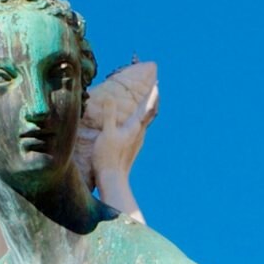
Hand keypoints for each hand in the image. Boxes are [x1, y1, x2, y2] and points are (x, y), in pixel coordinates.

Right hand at [80, 60, 157, 218]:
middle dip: (152, 100)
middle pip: (149, 113)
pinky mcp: (132, 147)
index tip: (157, 84)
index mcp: (134, 128)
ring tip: (147, 101)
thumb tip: (111, 97)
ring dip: (146, 109)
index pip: (147, 108)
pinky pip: (139, 128)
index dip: (152, 95)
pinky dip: (140, 119)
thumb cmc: (108, 156)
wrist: (113, 179)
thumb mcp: (106, 133)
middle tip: (155, 88)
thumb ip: (109, 115)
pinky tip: (135, 122)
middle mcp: (139, 133)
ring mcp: (137, 141)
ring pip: (145, 121)